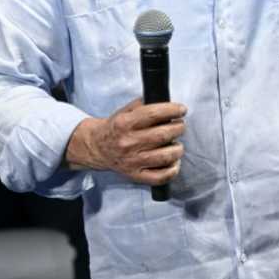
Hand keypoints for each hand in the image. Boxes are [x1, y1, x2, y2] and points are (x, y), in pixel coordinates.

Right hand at [66, 98, 186, 185]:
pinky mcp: (135, 175)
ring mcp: (132, 161)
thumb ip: (143, 104)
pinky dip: (173, 170)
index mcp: (125, 123)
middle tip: (180, 126)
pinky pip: (159, 177)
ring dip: (178, 149)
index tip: (182, 109)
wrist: (96, 147)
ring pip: (165, 156)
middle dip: (178, 128)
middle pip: (163, 135)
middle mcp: (128, 143)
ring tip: (177, 144)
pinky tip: (174, 162)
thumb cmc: (116, 127)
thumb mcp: (125, 110)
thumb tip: (166, 101)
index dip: (173, 110)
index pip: (154, 114)